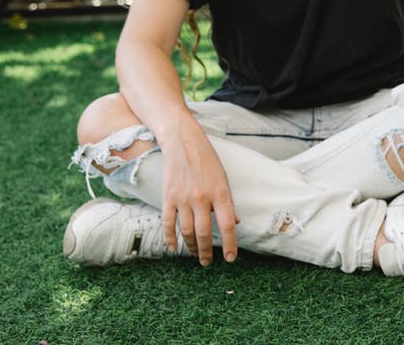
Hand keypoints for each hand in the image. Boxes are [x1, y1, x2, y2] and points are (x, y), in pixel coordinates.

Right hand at [160, 126, 240, 265]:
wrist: (183, 142)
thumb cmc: (207, 160)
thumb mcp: (223, 178)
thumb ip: (228, 202)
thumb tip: (235, 222)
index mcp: (220, 193)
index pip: (228, 225)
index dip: (230, 244)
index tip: (231, 258)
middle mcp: (202, 198)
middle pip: (204, 233)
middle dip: (207, 252)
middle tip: (208, 262)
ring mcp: (183, 198)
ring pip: (186, 231)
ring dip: (191, 247)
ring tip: (196, 255)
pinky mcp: (168, 197)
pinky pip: (168, 223)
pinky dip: (170, 238)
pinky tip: (174, 247)